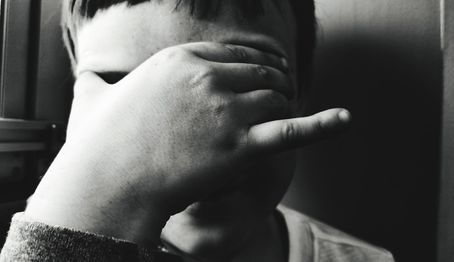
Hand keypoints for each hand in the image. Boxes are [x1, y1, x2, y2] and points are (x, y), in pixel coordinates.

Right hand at [25, 42, 349, 244]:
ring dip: (283, 110)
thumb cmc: (100, 147)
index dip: (259, 63)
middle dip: (276, 86)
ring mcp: (226, 112)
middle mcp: (208, 78)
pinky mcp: (240, 147)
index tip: (270, 72)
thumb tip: (85, 80)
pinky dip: (322, 126)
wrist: (107, 183)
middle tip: (279, 99)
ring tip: (277, 123)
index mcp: (181, 60)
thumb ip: (95, 85)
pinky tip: (345, 120)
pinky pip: (291, 131)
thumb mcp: (97, 101)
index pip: (237, 53)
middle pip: (263, 74)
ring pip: (277, 101)